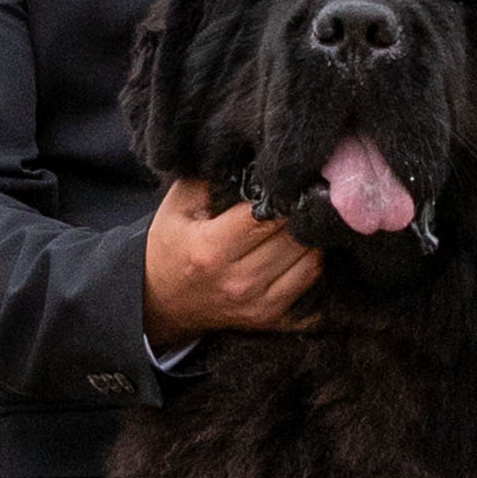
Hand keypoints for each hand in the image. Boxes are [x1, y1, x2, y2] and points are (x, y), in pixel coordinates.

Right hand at [141, 176, 321, 342]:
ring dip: (311, 237)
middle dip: (301, 212)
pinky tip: (304, 249)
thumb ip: (214, 178)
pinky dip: (314, 264)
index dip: (282, 193)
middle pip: (294, 237)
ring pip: (312, 261)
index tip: (288, 178)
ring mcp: (259, 305)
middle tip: (303, 194)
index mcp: (211, 249)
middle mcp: (238, 282)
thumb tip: (255, 157)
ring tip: (300, 219)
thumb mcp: (178, 204)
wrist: (161, 301)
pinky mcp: (273, 320)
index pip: (266, 215)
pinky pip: (314, 287)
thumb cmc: (173, 244)